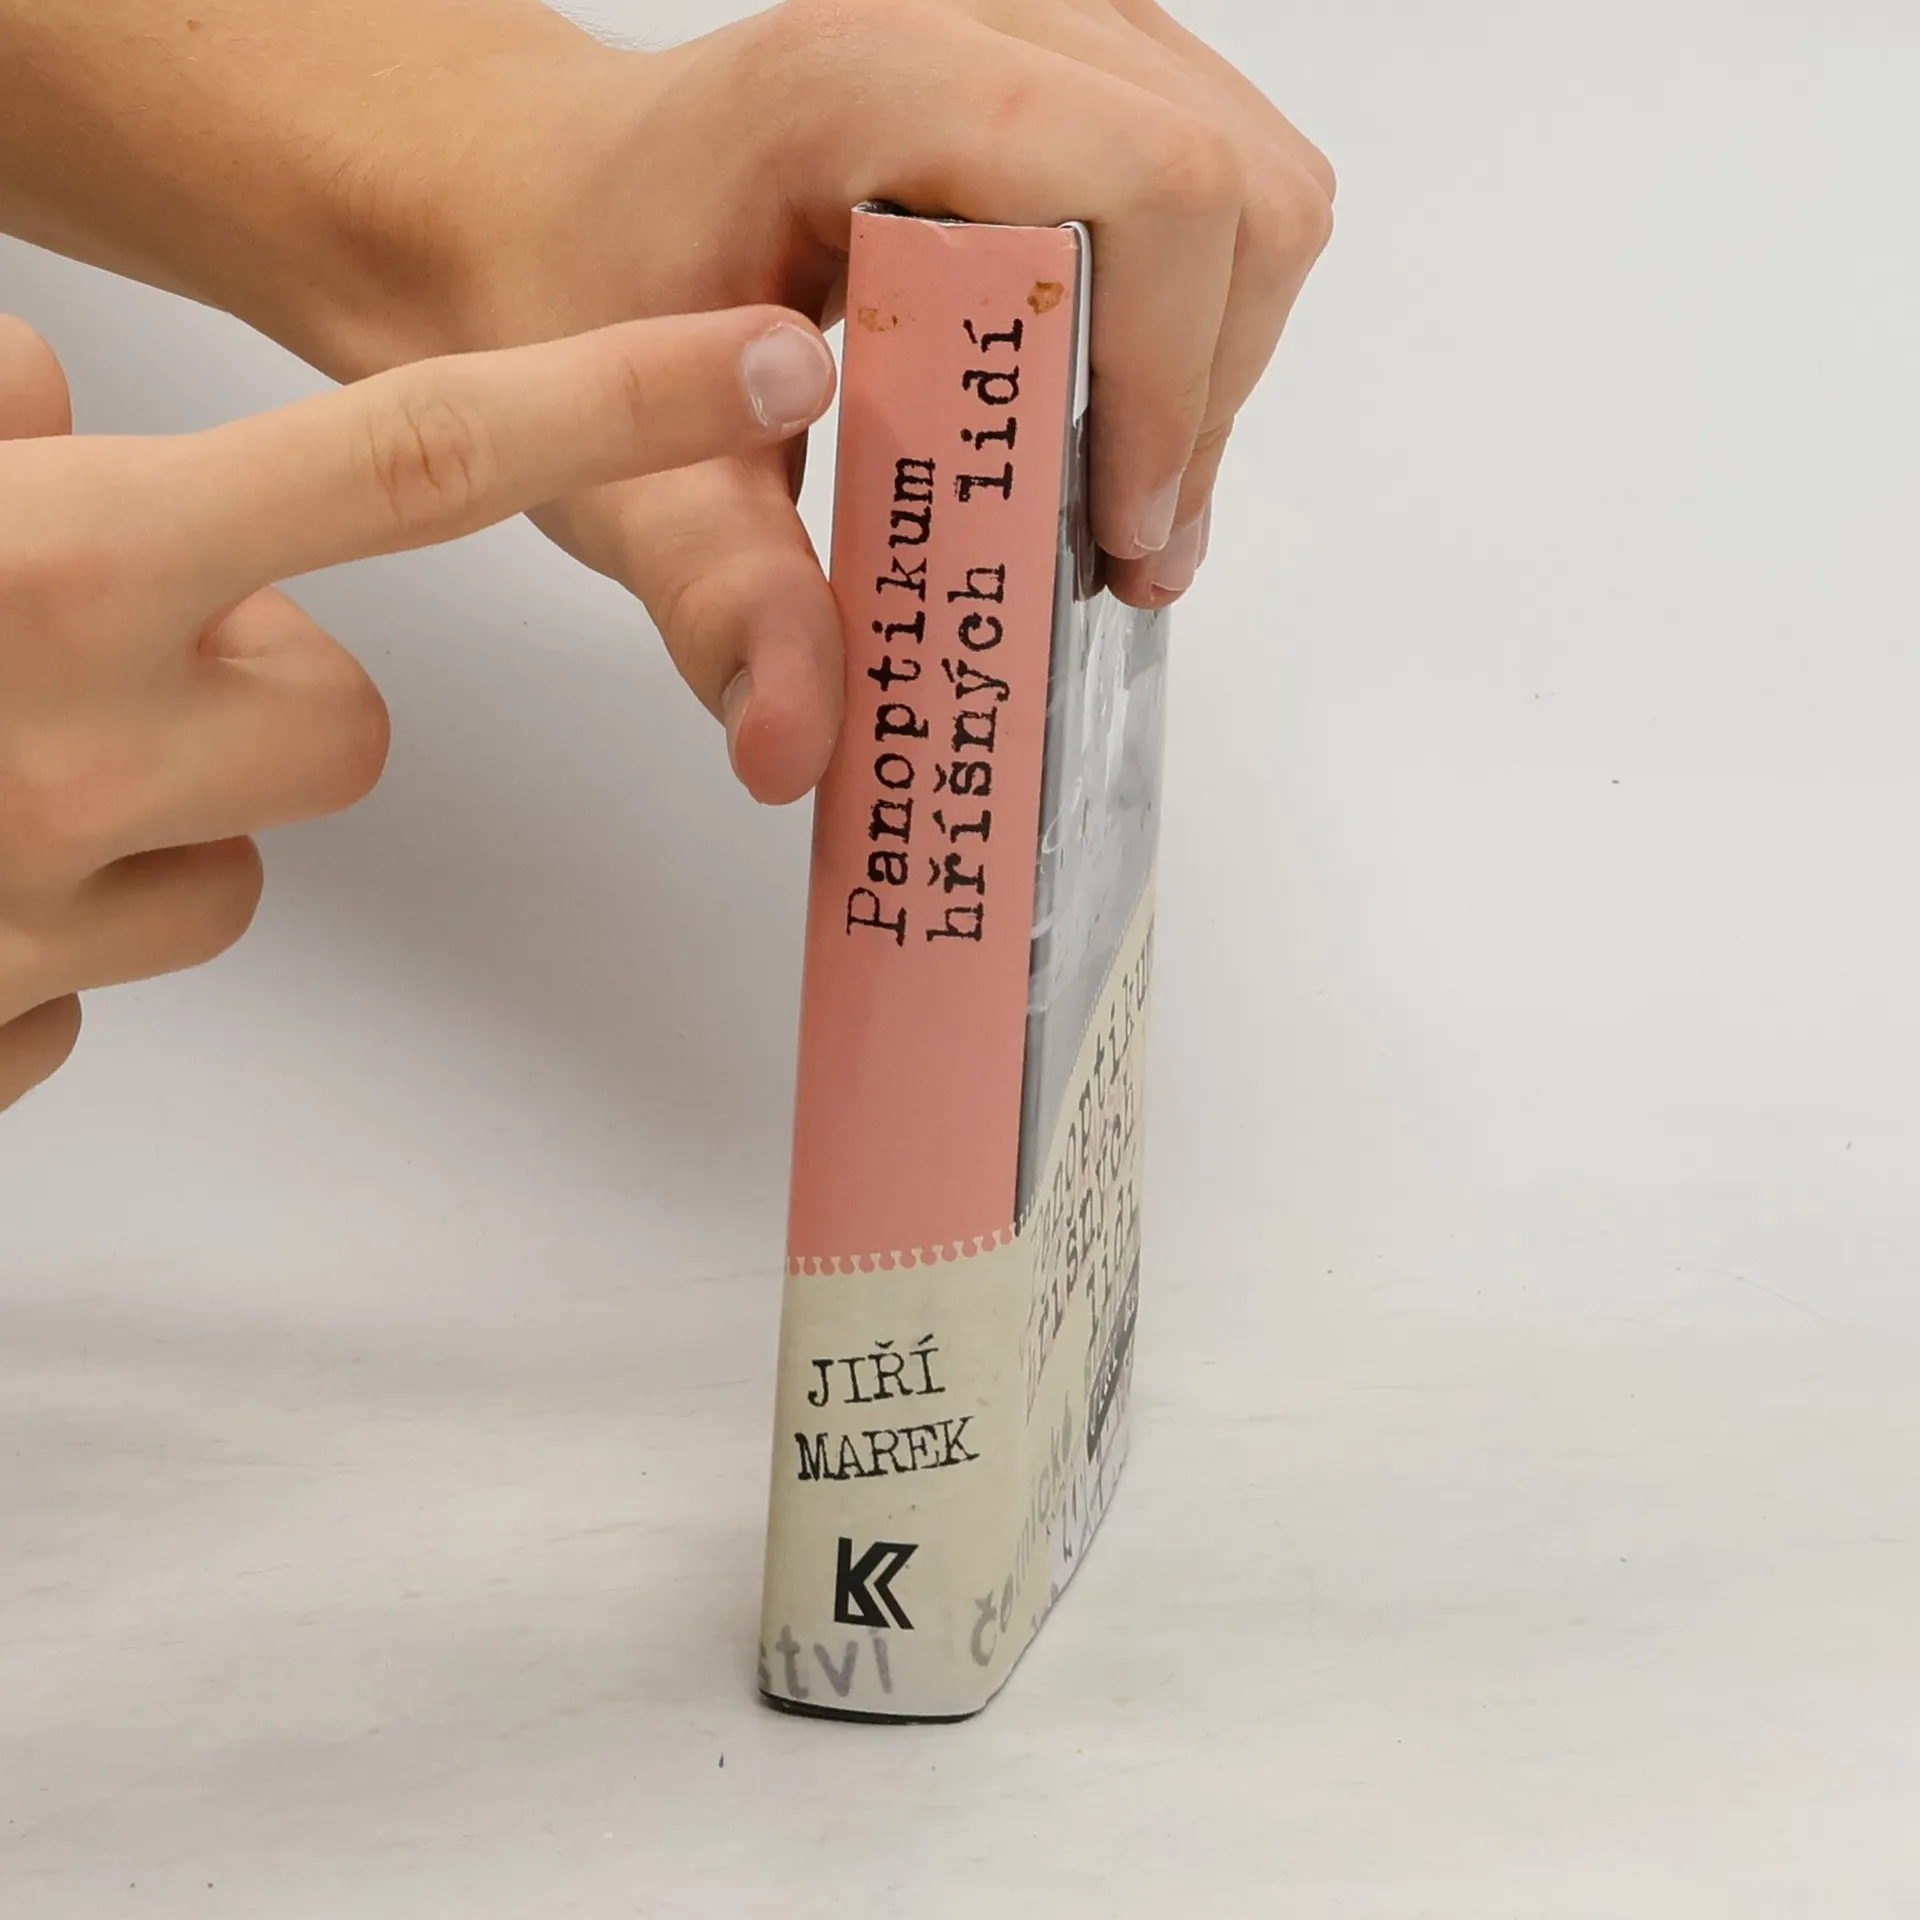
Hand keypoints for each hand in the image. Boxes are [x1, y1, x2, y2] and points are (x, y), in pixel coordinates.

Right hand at [0, 306, 835, 1110]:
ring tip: (13, 760)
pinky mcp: (5, 1021)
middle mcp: (88, 739)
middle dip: (270, 687)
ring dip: (174, 808)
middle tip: (115, 658)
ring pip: (243, 856)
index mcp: (71, 560)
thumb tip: (61, 406)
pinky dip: (66, 916)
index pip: (413, 464)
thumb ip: (9, 430)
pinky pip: (119, 964)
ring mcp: (47, 902)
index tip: (762, 357)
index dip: (614, 407)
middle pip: (350, 726)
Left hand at [325, 0, 1335, 804]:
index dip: (1169, 382)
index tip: (1115, 536)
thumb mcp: (626, 472)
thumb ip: (720, 603)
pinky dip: (1196, 324)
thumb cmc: (574, 296)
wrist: (543, 198)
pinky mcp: (1063, 72)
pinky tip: (1102, 416)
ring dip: (1210, 368)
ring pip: (1250, 190)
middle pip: (1231, 193)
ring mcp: (1034, 28)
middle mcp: (973, 18)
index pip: (1150, 190)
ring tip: (1111, 495)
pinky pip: (1213, 189)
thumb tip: (794, 745)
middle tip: (1118, 540)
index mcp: (866, 79)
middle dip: (1203, 396)